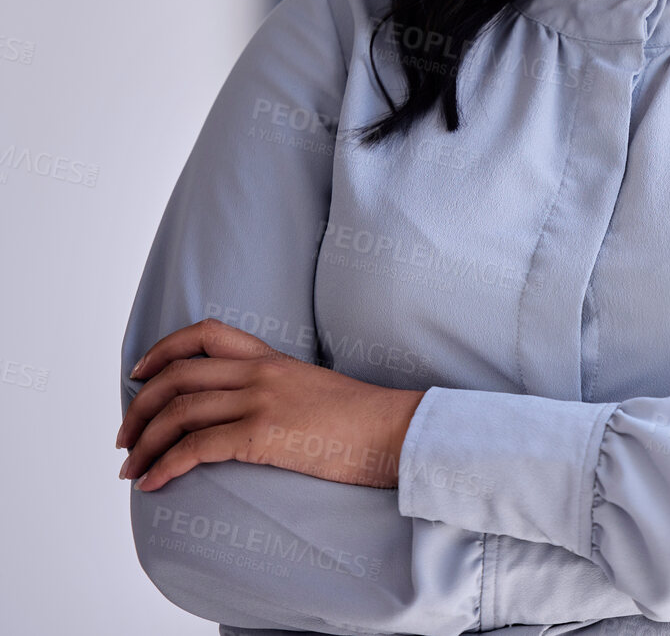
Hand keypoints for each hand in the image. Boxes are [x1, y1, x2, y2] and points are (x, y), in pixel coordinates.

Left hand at [116, 318, 423, 492]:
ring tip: (131, 467)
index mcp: (273, 358)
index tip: (139, 374)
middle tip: (126, 438)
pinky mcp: (263, 434)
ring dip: (144, 443)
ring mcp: (261, 401)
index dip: (162, 351)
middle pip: (176, 377)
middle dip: (139, 409)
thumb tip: (248, 413)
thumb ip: (279, 390)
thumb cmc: (364, 421)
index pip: (205, 334)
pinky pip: (195, 448)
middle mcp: (260, 373)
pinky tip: (154, 482)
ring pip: (178, 412)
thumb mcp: (316, 390)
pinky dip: (165, 465)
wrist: (396, 430)